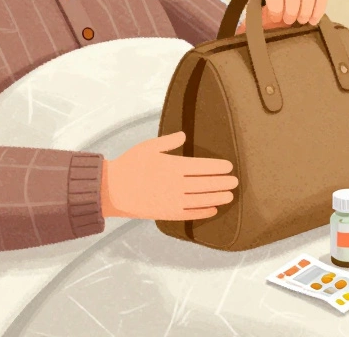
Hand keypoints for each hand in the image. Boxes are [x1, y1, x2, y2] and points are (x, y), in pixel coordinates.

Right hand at [100, 132, 237, 219]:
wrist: (112, 189)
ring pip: (201, 199)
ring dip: (217, 197)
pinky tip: (212, 209)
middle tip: (235, 182)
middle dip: (223, 182)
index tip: (229, 167)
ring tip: (230, 196)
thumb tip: (184, 135)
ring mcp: (172, 200)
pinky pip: (190, 213)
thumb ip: (168, 142)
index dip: (218, 167)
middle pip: (206, 183)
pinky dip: (203, 212)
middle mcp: (176, 184)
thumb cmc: (129, 165)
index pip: (202, 167)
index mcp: (173, 166)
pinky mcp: (167, 213)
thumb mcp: (148, 147)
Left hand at [236, 0, 328, 32]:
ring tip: (302, 21)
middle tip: (289, 20)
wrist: (280, 28)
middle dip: (291, 0)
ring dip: (306, 3)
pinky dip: (319, 4)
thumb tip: (242, 32)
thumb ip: (248, 26)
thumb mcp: (252, 27)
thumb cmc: (265, 28)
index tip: (275, 16)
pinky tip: (314, 20)